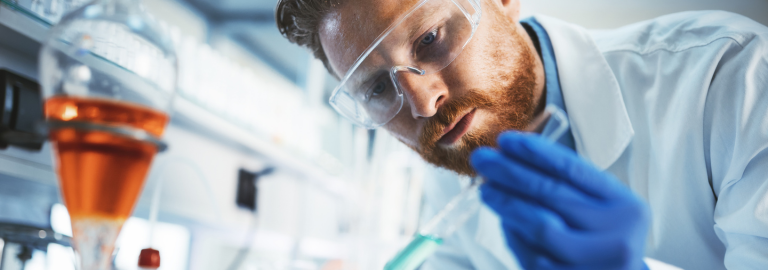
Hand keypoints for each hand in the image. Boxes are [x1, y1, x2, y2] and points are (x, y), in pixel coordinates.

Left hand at [470, 132, 649, 269]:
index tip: (505, 140)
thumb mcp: (601, 210)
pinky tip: (503, 220)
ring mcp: (594, 264)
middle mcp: (617, 236)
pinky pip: (532, 254)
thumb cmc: (603, 241)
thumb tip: (512, 158)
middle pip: (553, 194)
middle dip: (512, 172)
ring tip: (486, 189)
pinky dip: (514, 235)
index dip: (536, 152)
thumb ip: (567, 186)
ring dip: (507, 203)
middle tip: (482, 159)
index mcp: (628, 208)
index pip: (574, 170)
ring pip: (540, 226)